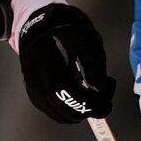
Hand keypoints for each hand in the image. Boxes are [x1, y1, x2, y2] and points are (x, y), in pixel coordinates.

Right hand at [15, 3, 115, 123]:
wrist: (35, 23)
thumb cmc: (60, 23)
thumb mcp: (84, 32)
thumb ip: (94, 60)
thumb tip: (100, 86)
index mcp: (45, 61)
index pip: (68, 94)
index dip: (91, 103)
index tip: (108, 101)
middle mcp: (35, 81)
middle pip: (67, 111)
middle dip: (91, 107)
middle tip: (106, 91)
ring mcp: (33, 90)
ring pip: (63, 116)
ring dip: (83, 109)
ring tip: (95, 90)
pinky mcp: (35, 96)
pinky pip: (57, 112)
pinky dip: (73, 108)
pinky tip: (81, 92)